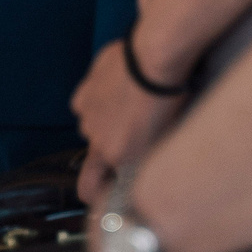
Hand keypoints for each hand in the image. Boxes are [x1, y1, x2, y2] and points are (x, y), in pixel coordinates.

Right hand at [73, 39, 185, 203]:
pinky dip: (98, 100)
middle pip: (98, 153)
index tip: (97, 193)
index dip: (93, 192)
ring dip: (105, 122)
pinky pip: (88, 103)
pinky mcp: (84, 89)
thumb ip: (142, 159)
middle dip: (110, 147)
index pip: (90, 187)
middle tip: (133, 131)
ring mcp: (87, 113)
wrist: (153, 59)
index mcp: (116, 155)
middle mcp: (96, 138)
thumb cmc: (167, 98)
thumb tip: (135, 168)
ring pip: (93, 126)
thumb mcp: (162, 139)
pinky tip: (115, 89)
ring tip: (129, 104)